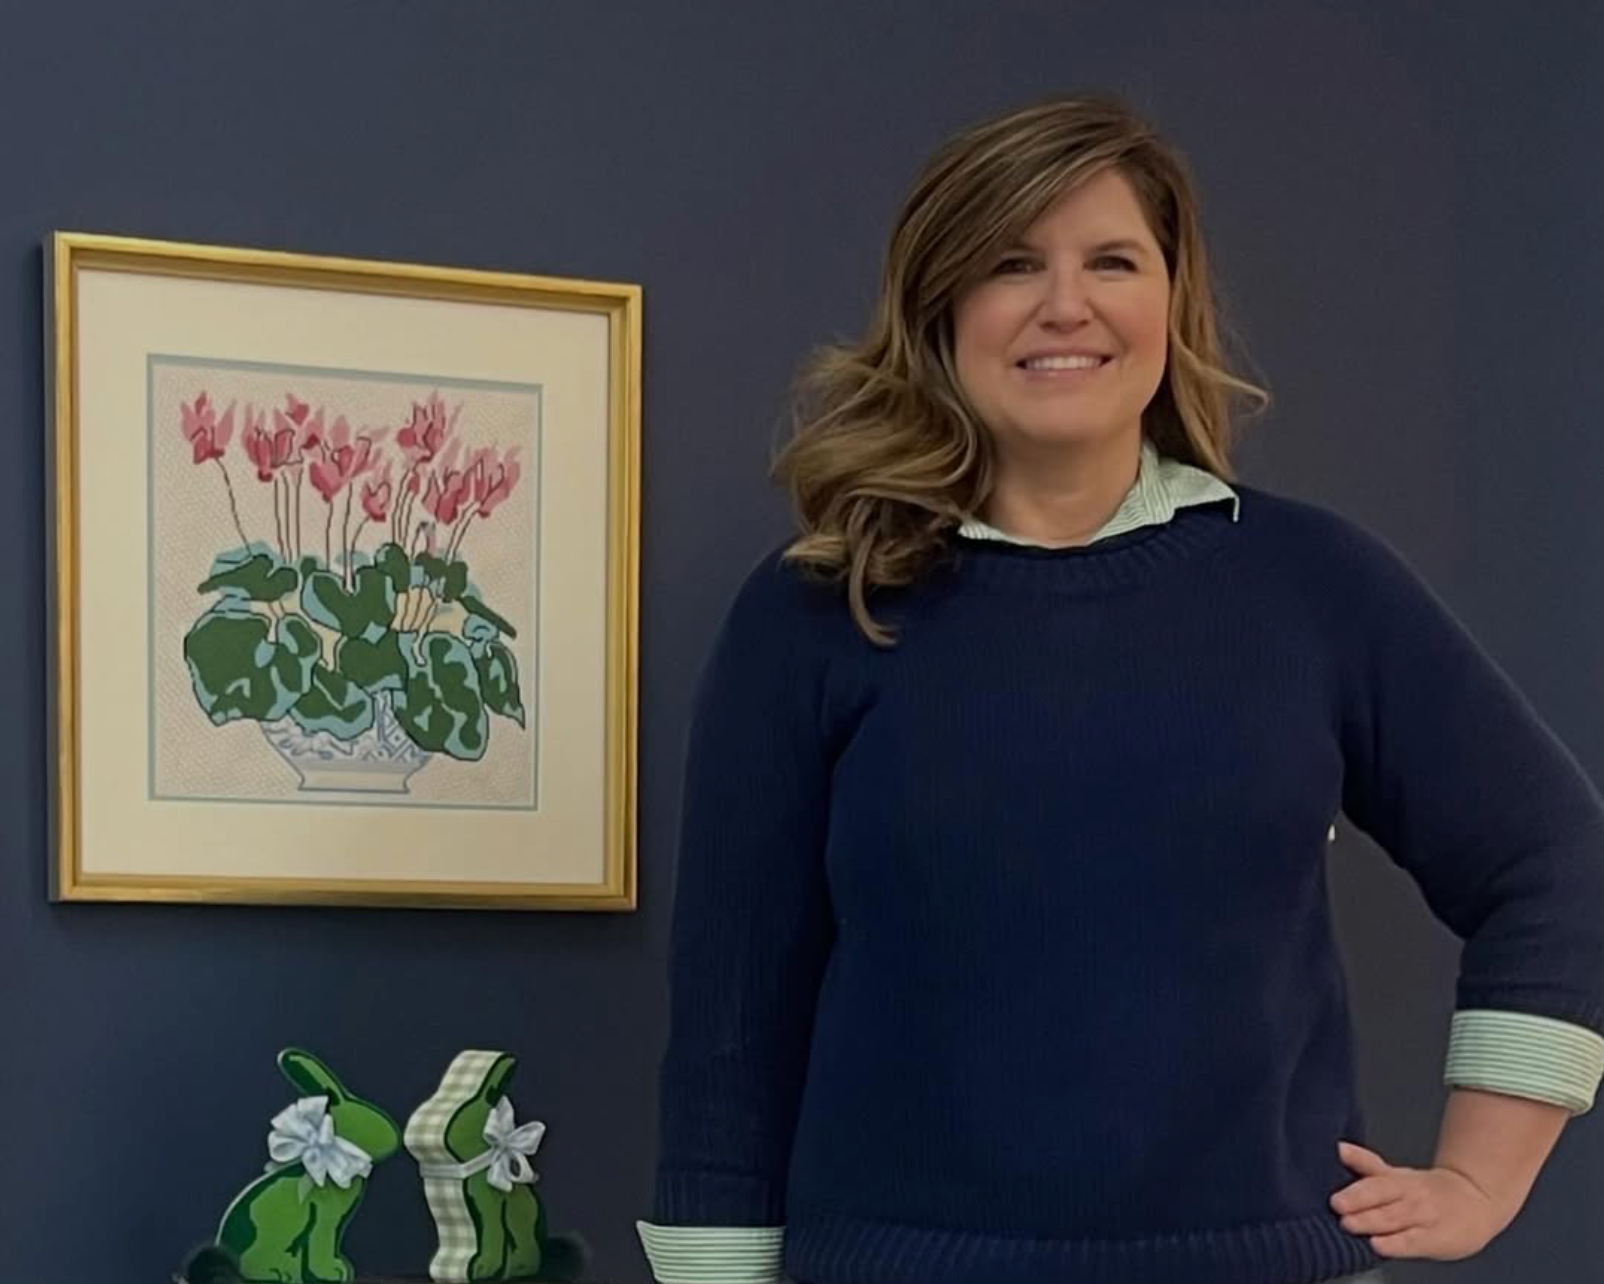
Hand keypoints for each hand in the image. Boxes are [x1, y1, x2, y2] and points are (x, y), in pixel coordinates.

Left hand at [1330, 1140, 1516, 1259]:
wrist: (1474, 1201)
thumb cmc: (1424, 1191)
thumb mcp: (1395, 1174)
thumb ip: (1366, 1164)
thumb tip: (1338, 1148)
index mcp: (1397, 1178)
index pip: (1374, 1175)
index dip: (1355, 1170)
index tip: (1335, 1171)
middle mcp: (1409, 1194)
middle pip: (1382, 1194)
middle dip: (1357, 1199)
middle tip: (1336, 1203)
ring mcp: (1423, 1216)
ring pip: (1395, 1217)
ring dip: (1371, 1220)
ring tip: (1348, 1223)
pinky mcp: (1434, 1240)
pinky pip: (1413, 1243)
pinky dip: (1395, 1244)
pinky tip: (1378, 1246)